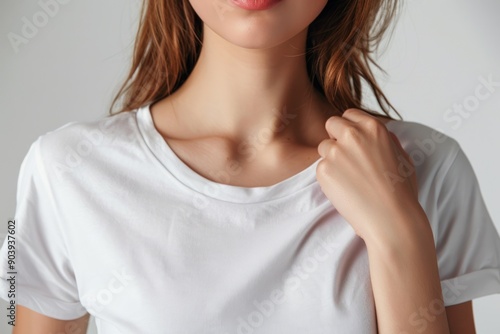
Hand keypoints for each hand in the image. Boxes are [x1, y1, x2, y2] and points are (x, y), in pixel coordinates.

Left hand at [316, 108, 419, 241]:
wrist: (391, 219)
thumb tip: (381, 135)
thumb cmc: (401, 192)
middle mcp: (352, 134)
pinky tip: (345, 189)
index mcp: (373, 127)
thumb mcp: (402, 157)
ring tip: (349, 178)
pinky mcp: (323, 170)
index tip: (353, 142)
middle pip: (331, 124)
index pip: (349, 115)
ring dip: (331, 158)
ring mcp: (335, 152)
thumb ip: (387, 141)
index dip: (349, 128)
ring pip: (323, 147)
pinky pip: (320, 168)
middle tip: (346, 159)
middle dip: (336, 138)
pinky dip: (328, 177)